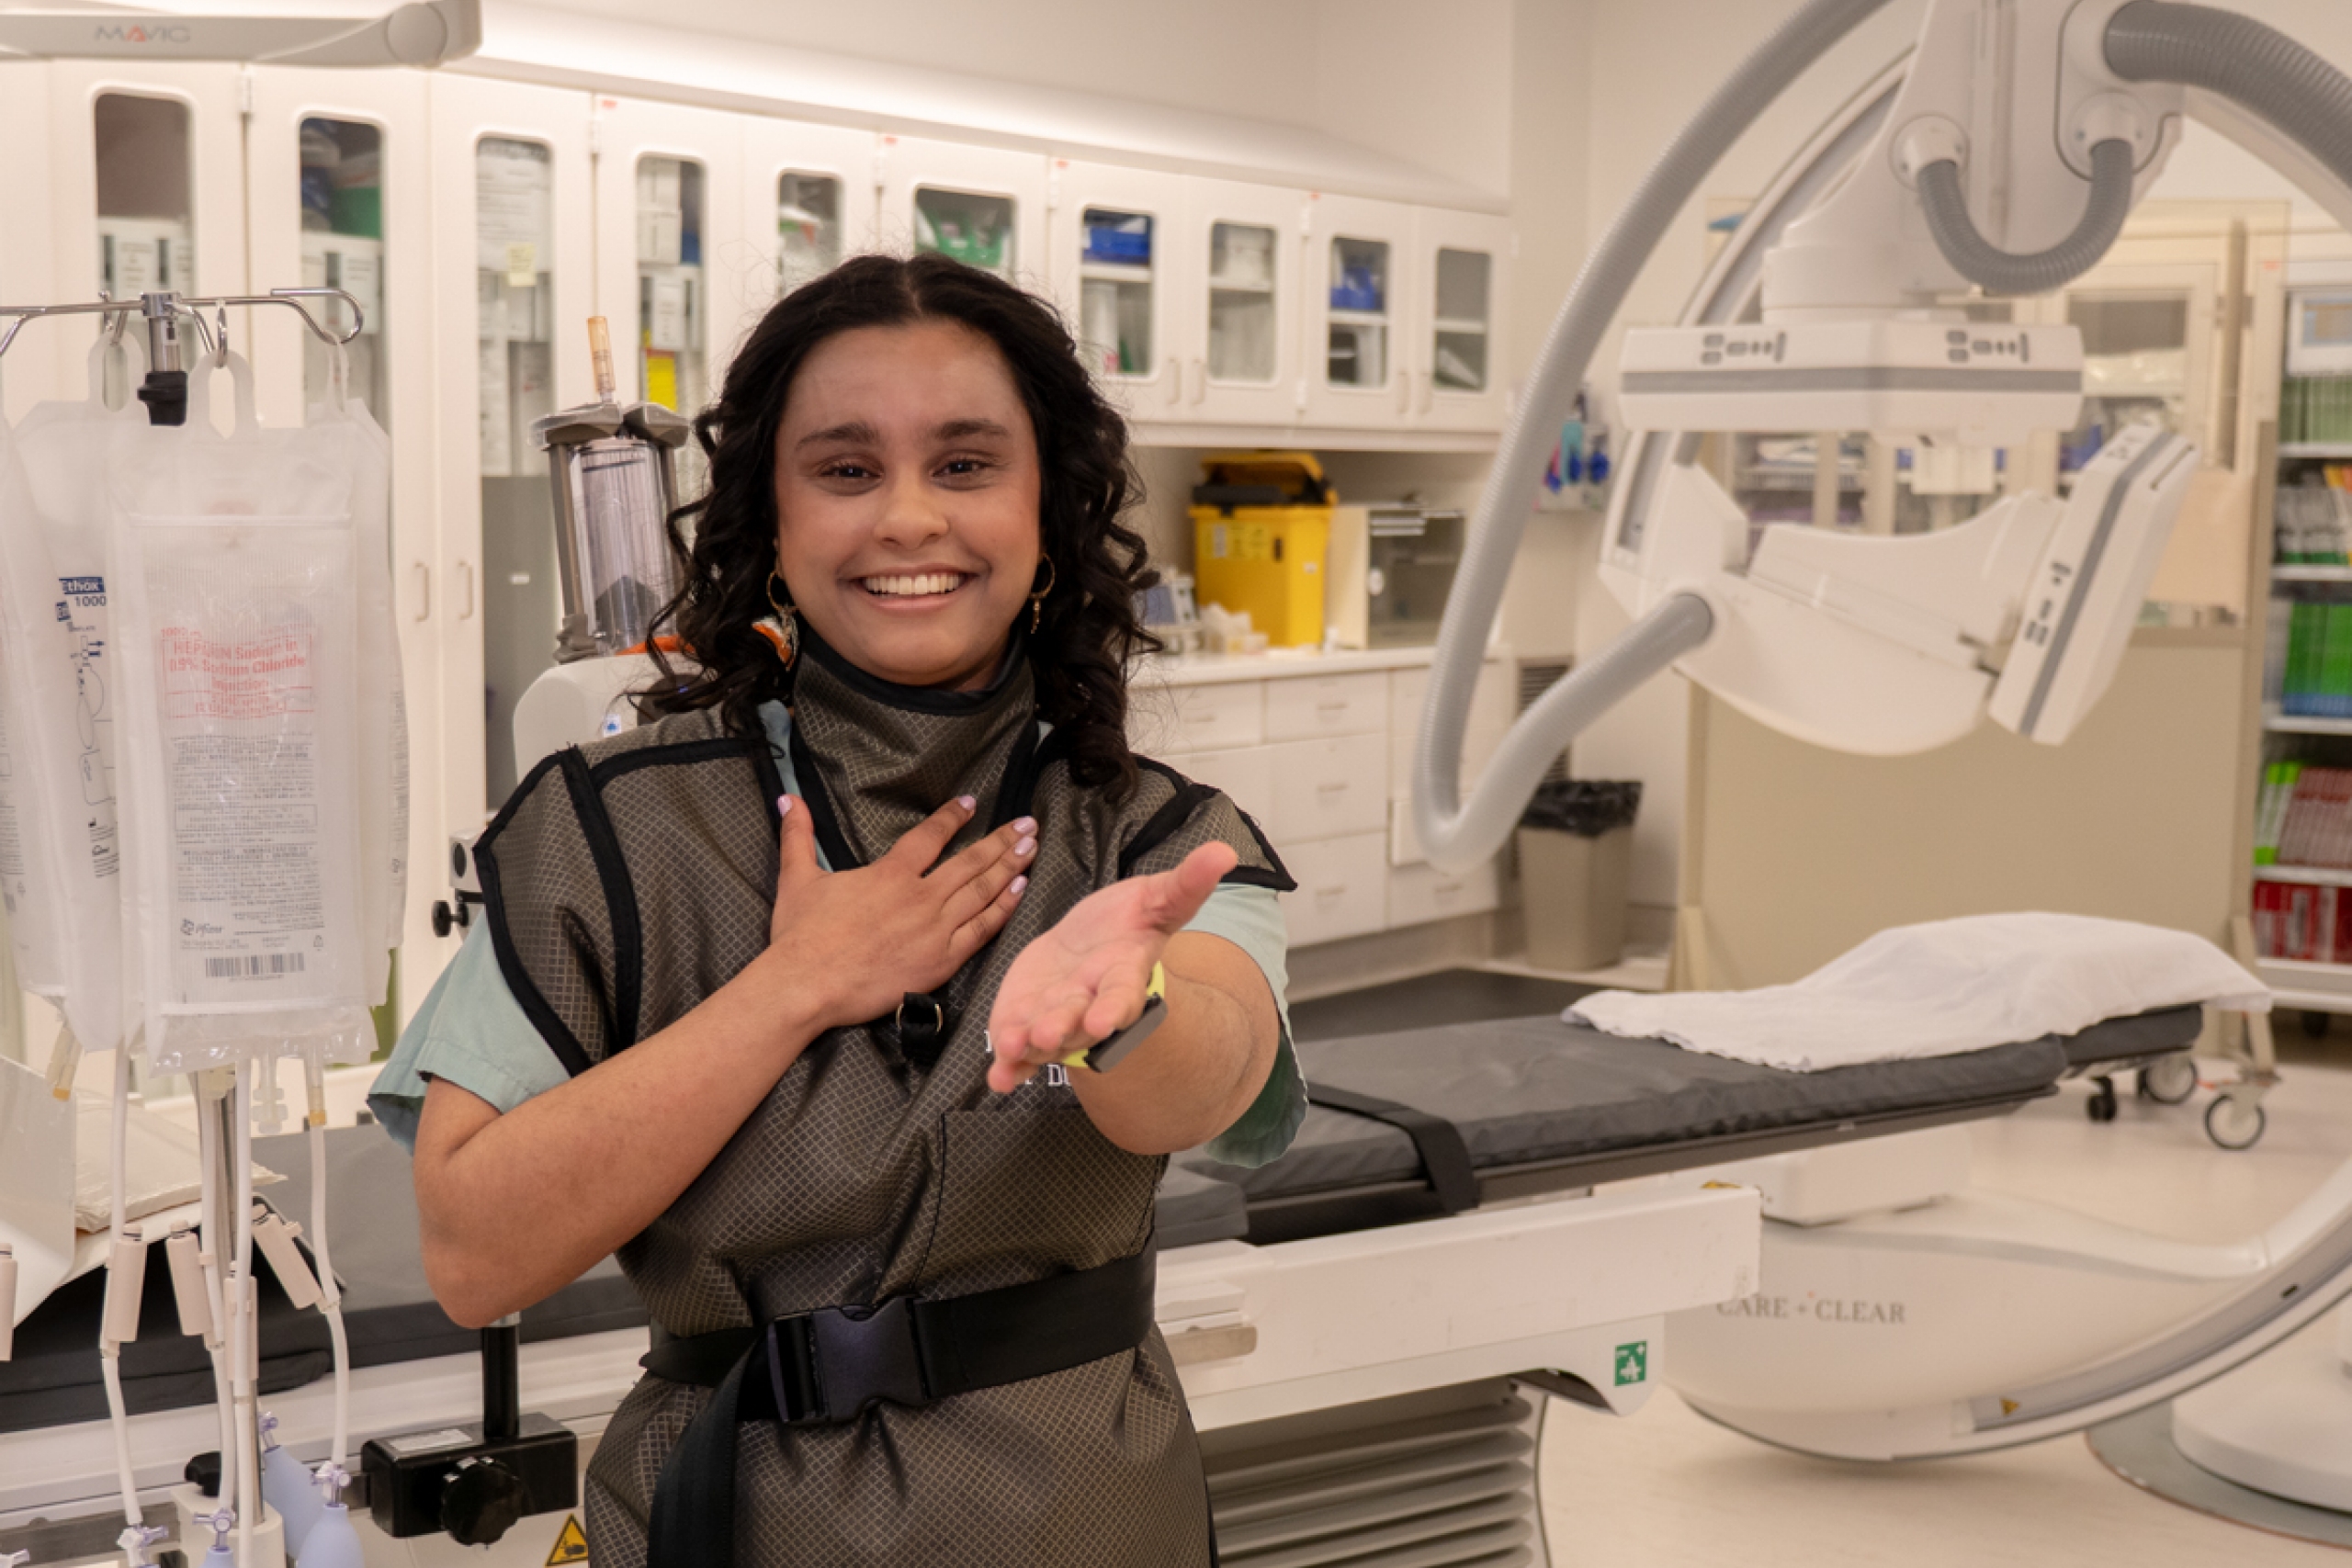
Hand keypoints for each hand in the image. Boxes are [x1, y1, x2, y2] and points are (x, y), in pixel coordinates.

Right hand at [764, 794, 1033, 1031]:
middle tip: (1027, 823)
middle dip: (1002, 840)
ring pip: (982, 891)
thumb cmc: (801, 936)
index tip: (972, 803)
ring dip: (1010, 867)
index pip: (931, 836)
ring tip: (1031, 848)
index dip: (953, 817)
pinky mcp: (942, 961)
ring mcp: (935, 929)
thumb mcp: (798, 878)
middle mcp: (920, 897)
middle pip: (970, 862)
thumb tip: (788, 798)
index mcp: (890, 874)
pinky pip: (982, 930)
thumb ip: (797, 836)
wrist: (807, 985)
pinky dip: (1003, 908)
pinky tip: (1019, 890)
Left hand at [984, 841, 1237, 1091]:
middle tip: (1047, 1034)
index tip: (1104, 1021)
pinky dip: (1008, 1066)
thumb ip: (1187, 882)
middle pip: (1077, 1022)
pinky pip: (1017, 1050)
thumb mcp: (1157, 897)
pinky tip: (998, 1077)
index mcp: (1123, 976)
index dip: (1114, 1009)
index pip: (1122, 996)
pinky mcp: (1026, 1020)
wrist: (1090, 942)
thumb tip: (1224, 851)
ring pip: (1043, 1038)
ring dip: (1027, 1047)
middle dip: (1062, 1028)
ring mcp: (1057, 1017)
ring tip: (1011, 1046)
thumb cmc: (1127, 921)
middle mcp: (1090, 1004)